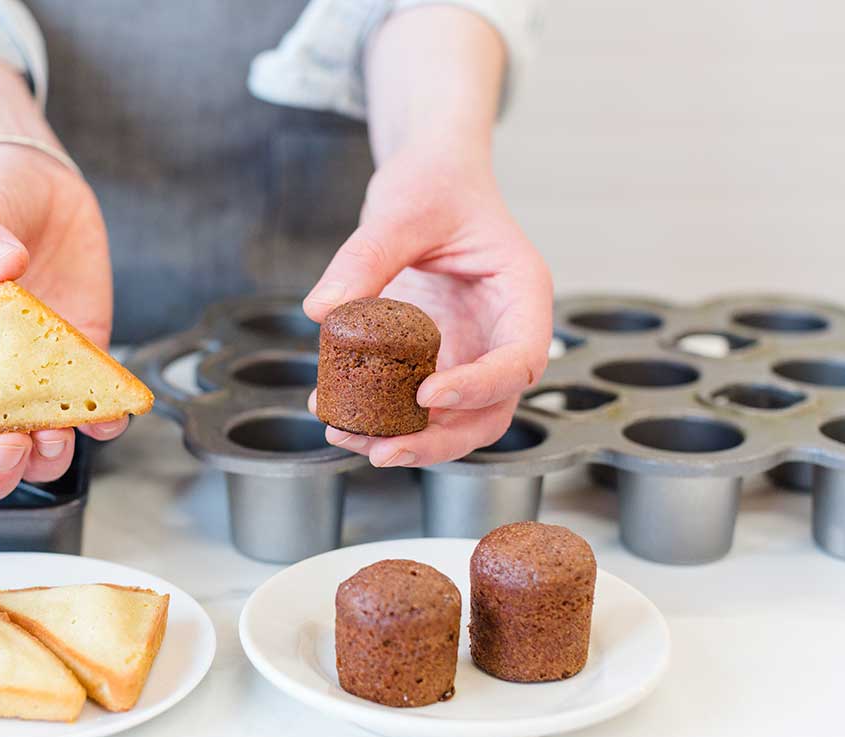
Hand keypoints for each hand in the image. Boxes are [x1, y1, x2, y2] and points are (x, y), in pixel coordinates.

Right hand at [0, 146, 124, 503]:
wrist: (40, 186)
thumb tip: (2, 263)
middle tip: (10, 440)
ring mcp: (29, 386)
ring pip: (31, 464)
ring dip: (45, 462)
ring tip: (56, 425)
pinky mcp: (77, 370)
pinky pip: (91, 422)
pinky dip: (103, 427)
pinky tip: (108, 406)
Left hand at [304, 147, 552, 467]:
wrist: (426, 178)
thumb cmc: (435, 183)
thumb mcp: (402, 206)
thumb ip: (368, 254)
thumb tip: (323, 310)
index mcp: (521, 295)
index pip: (520, 361)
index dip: (479, 388)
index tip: (427, 394)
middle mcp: (500, 334)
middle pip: (488, 412)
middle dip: (438, 441)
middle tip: (384, 450)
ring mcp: (467, 352)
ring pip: (450, 420)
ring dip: (403, 438)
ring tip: (346, 435)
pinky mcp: (431, 359)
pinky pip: (410, 401)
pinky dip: (377, 415)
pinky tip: (333, 411)